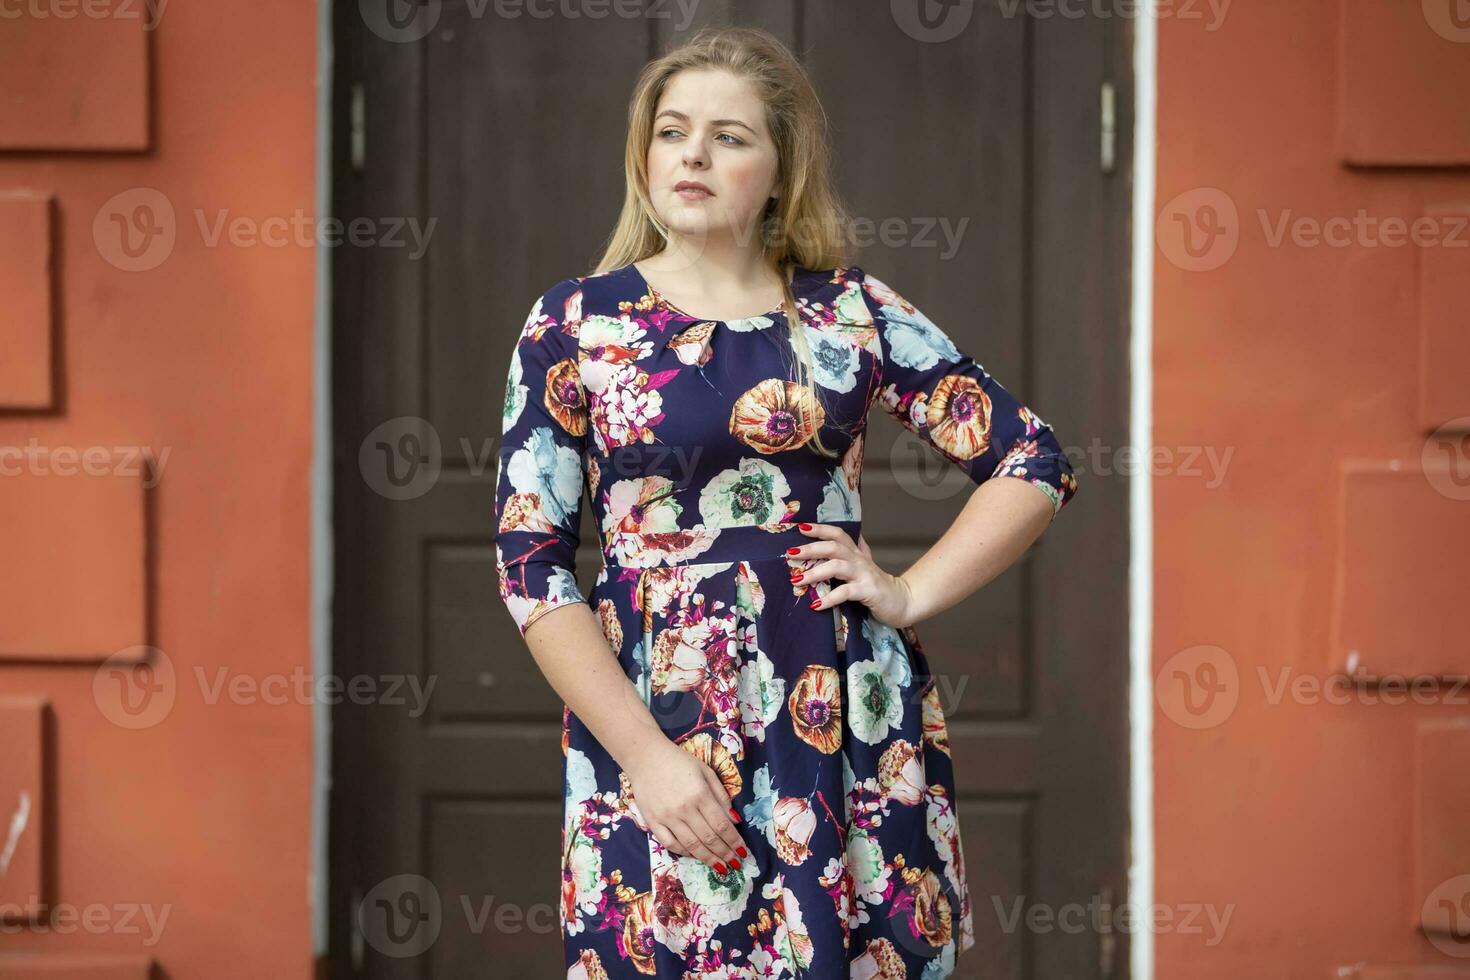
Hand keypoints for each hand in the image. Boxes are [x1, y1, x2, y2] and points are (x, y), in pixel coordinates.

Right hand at [622, 740, 747, 873]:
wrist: (645, 757)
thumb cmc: (679, 761)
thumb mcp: (706, 772)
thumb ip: (721, 796)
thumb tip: (735, 820)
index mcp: (700, 794)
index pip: (722, 825)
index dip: (734, 841)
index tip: (743, 851)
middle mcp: (685, 809)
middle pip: (709, 838)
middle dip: (725, 853)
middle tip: (735, 864)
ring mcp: (667, 817)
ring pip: (691, 845)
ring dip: (708, 858)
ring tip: (720, 867)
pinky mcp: (652, 822)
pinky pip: (670, 844)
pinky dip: (684, 852)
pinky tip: (694, 855)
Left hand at [786, 522, 918, 627]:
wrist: (903, 602)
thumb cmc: (879, 584)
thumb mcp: (866, 564)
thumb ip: (856, 549)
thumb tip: (846, 533)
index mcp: (856, 553)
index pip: (838, 534)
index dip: (820, 529)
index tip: (800, 527)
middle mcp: (859, 560)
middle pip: (833, 547)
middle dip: (810, 548)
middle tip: (790, 554)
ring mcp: (864, 575)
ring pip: (837, 567)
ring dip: (815, 573)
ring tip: (797, 580)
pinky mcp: (868, 591)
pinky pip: (845, 592)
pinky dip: (829, 598)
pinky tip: (816, 604)